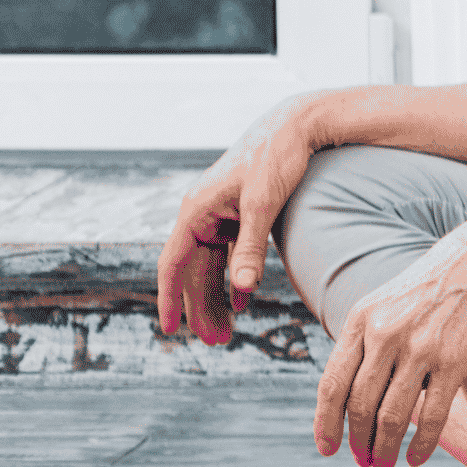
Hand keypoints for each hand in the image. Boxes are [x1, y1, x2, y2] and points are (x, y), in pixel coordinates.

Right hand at [155, 94, 336, 346]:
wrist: (296, 125)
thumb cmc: (276, 158)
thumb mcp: (264, 205)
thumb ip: (251, 249)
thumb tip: (242, 291)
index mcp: (195, 211)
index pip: (173, 264)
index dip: (170, 298)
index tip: (170, 330)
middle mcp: (201, 214)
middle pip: (194, 272)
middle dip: (202, 308)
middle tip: (216, 342)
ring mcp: (220, 215)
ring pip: (211, 266)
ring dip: (217, 297)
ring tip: (227, 331)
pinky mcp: (239, 215)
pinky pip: (230, 254)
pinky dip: (236, 277)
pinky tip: (244, 302)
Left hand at [314, 198, 466, 466]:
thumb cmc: (440, 279)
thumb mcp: (389, 299)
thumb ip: (367, 339)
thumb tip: (352, 392)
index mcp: (362, 318)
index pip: (332, 384)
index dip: (325, 423)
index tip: (327, 449)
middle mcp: (385, 334)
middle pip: (359, 405)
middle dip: (357, 442)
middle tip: (363, 462)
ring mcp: (421, 347)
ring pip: (391, 416)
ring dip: (383, 449)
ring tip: (384, 465)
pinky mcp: (455, 358)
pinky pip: (432, 415)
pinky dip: (421, 444)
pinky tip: (417, 458)